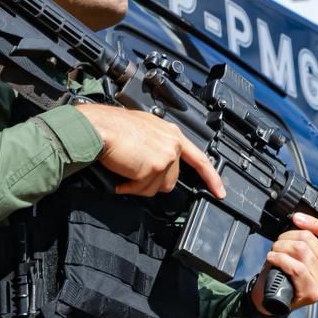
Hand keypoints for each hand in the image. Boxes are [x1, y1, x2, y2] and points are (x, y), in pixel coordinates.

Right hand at [74, 103, 223, 197]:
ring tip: (124, 169)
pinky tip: (120, 176)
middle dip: (152, 181)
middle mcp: (173, 144)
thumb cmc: (112, 126)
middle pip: (171, 180)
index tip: (219, 191)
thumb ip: (158, 146)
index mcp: (172, 134)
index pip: (199, 159)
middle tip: (133, 171)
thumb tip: (157, 166)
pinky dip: (128, 187)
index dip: (211, 177)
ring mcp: (165, 157)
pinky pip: (142, 189)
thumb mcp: (144, 130)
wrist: (98, 127)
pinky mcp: (154, 168)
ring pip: (157, 187)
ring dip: (138, 185)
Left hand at [251, 213, 317, 313]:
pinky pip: (296, 267)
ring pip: (300, 250)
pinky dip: (280, 259)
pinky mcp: (312, 291)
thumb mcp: (300, 252)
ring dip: (280, 247)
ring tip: (275, 253)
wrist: (272, 298)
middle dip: (287, 237)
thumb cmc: (286, 272)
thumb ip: (305, 237)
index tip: (296, 219)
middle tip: (278, 245)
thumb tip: (299, 218)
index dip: (313, 222)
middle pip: (309, 238)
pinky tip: (273, 259)